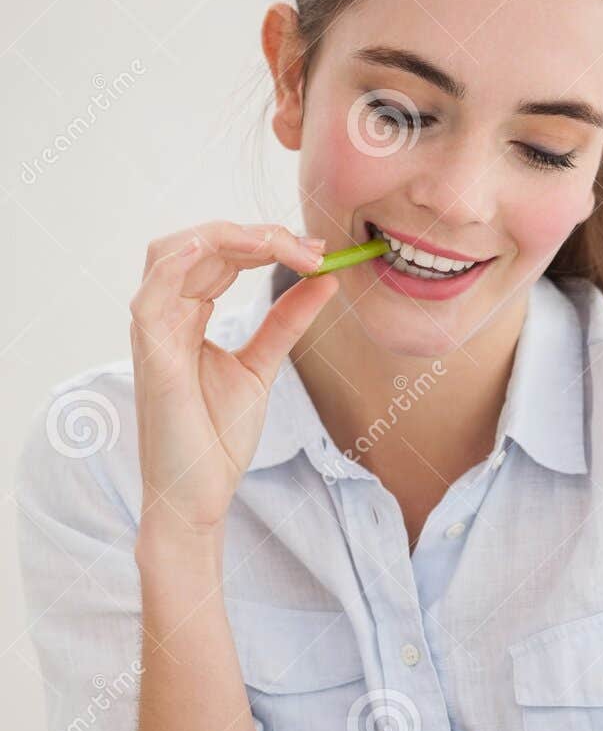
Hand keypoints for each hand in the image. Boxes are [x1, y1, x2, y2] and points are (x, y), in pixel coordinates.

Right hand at [129, 221, 337, 544]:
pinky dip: (180, 263)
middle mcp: (164, 315)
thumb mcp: (261, 366)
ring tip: (279, 245)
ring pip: (173, 254)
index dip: (266, 242)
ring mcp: (152, 332)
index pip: (220, 255)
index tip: (318, 251)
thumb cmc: (216, 438)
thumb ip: (286, 322)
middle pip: (199, 244)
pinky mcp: (150, 355)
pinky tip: (216, 249)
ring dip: (228, 238)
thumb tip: (325, 280)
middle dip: (256, 235)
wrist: (198, 494)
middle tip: (310, 249)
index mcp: (186, 315)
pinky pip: (151, 294)